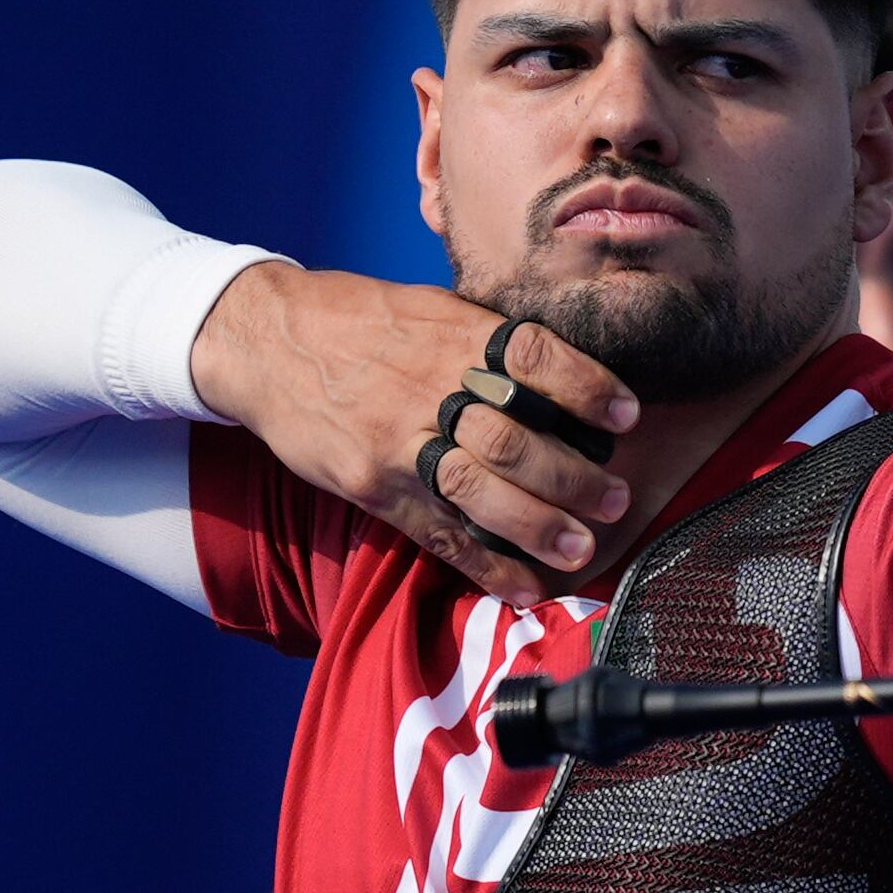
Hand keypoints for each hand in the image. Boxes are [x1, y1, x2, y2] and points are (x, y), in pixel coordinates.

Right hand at [191, 261, 638, 603]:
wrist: (266, 339)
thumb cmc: (363, 320)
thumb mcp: (432, 308)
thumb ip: (491, 339)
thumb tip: (565, 372)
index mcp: (454, 335)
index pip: (534, 357)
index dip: (587, 386)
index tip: (626, 414)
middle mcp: (429, 388)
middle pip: (513, 438)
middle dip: (572, 475)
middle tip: (616, 499)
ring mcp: (397, 441)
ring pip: (477, 491)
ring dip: (537, 525)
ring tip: (582, 546)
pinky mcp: (371, 484)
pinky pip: (435, 531)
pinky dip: (482, 563)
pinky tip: (523, 585)